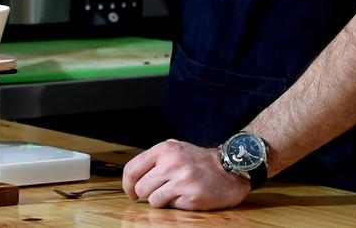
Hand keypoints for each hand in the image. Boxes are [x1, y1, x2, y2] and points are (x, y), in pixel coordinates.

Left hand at [122, 139, 249, 209]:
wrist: (228, 168)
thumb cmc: (198, 161)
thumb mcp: (175, 149)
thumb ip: (155, 159)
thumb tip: (132, 176)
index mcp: (164, 149)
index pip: (132, 169)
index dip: (127, 185)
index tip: (131, 193)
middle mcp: (171, 162)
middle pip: (140, 188)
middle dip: (146, 194)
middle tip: (156, 192)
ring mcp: (181, 179)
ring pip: (152, 200)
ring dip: (160, 200)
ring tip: (174, 191)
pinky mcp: (191, 195)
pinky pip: (170, 206)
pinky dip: (174, 204)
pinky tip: (185, 195)